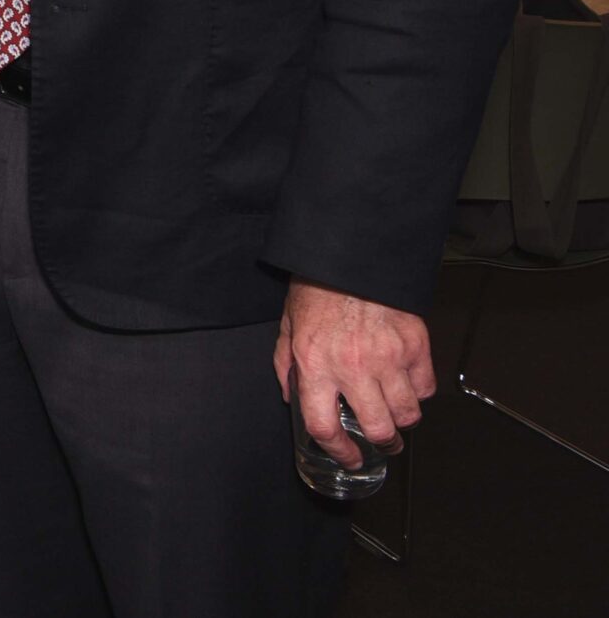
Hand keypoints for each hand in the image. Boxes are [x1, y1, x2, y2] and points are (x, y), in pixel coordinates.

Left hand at [274, 279, 435, 467]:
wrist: (350, 256)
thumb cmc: (317, 288)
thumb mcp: (288, 326)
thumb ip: (286, 365)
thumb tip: (291, 396)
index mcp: (316, 365)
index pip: (325, 426)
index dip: (338, 450)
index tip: (348, 457)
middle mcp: (353, 368)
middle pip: (378, 429)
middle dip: (381, 443)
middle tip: (380, 441)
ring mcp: (388, 358)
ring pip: (407, 414)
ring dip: (402, 420)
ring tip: (394, 414)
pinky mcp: (415, 346)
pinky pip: (425, 387)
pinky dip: (418, 392)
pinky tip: (406, 384)